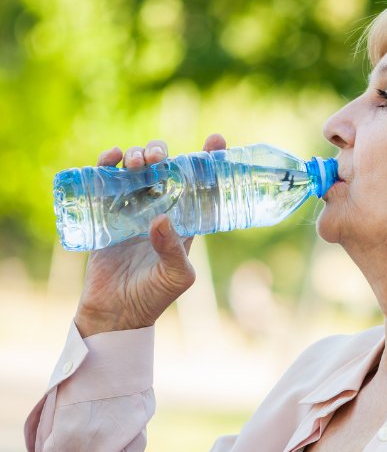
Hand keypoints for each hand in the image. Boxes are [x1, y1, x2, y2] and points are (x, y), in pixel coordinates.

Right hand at [73, 133, 226, 336]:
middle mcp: (160, 210)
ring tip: (137, 161)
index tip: (216, 140)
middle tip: (159, 157)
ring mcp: (132, 209)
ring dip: (138, 155)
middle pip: (165, 169)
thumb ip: (174, 251)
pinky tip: (112, 158)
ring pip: (137, 170)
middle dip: (163, 153)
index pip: (200, 185)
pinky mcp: (106, 213)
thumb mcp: (176, 276)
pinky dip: (108, 164)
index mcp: (185, 222)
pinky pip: (106, 180)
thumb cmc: (153, 296)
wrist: (116, 311)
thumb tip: (161, 219)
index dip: (208, 161)